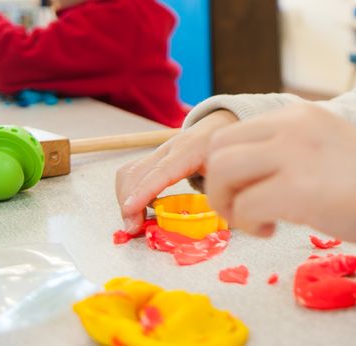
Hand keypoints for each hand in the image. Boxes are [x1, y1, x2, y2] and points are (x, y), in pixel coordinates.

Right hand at [115, 109, 237, 232]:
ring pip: (129, 172)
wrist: (218, 127)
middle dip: (128, 201)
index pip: (162, 171)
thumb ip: (222, 192)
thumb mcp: (230, 169)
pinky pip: (131, 173)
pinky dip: (128, 192)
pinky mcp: (151, 159)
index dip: (144, 191)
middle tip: (133, 228)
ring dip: (125, 198)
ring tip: (135, 221)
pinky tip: (139, 207)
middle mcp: (169, 148)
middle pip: (138, 172)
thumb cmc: (225, 152)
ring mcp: (157, 152)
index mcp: (191, 150)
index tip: (130, 210)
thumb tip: (214, 219)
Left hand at [205, 103, 355, 245]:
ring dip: (228, 203)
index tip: (240, 190)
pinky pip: (245, 205)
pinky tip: (270, 230)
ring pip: (222, 173)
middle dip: (218, 185)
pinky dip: (248, 223)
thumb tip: (244, 168)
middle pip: (218, 150)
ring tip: (253, 220)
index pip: (231, 132)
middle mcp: (289, 126)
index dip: (224, 167)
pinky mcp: (296, 189)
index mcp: (295, 114)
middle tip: (240, 209)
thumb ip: (285, 145)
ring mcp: (291, 155)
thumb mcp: (322, 143)